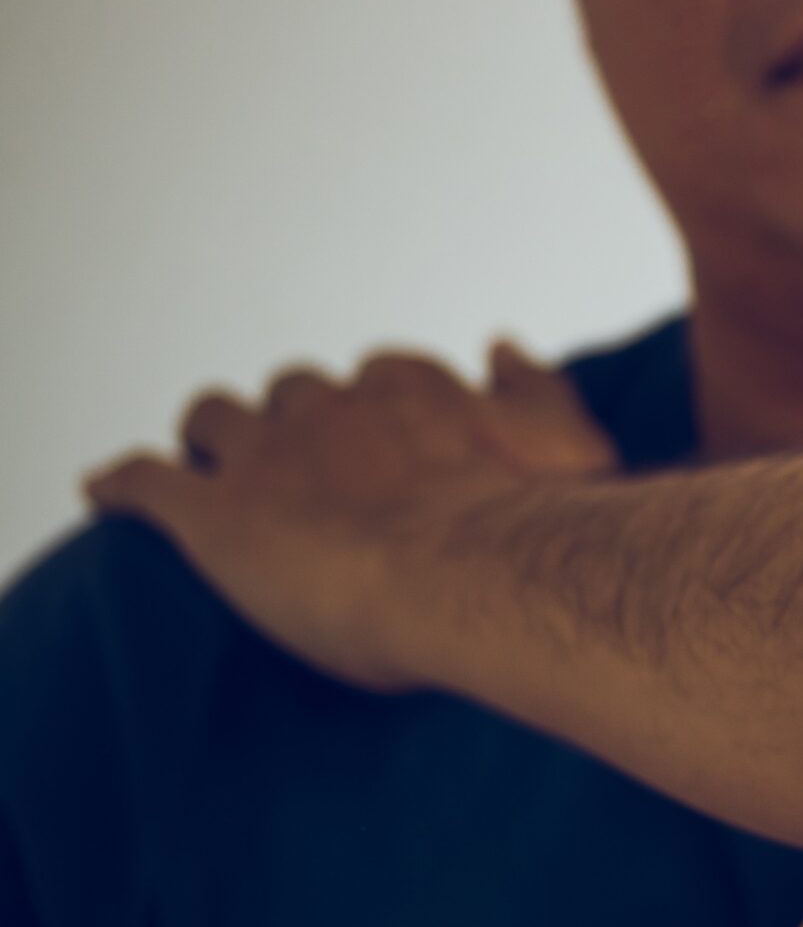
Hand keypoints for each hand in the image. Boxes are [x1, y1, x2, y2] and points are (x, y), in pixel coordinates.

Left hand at [84, 343, 615, 691]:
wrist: (485, 580)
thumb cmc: (541, 524)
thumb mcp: (570, 442)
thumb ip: (535, 391)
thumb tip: (502, 345)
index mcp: (409, 389)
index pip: (381, 379)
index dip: (379, 414)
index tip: (387, 446)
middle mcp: (332, 407)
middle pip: (295, 393)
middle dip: (296, 423)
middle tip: (309, 473)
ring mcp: (268, 457)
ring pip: (215, 418)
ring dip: (211, 439)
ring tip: (209, 467)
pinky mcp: (215, 516)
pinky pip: (147, 481)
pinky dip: (125, 483)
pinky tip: (109, 492)